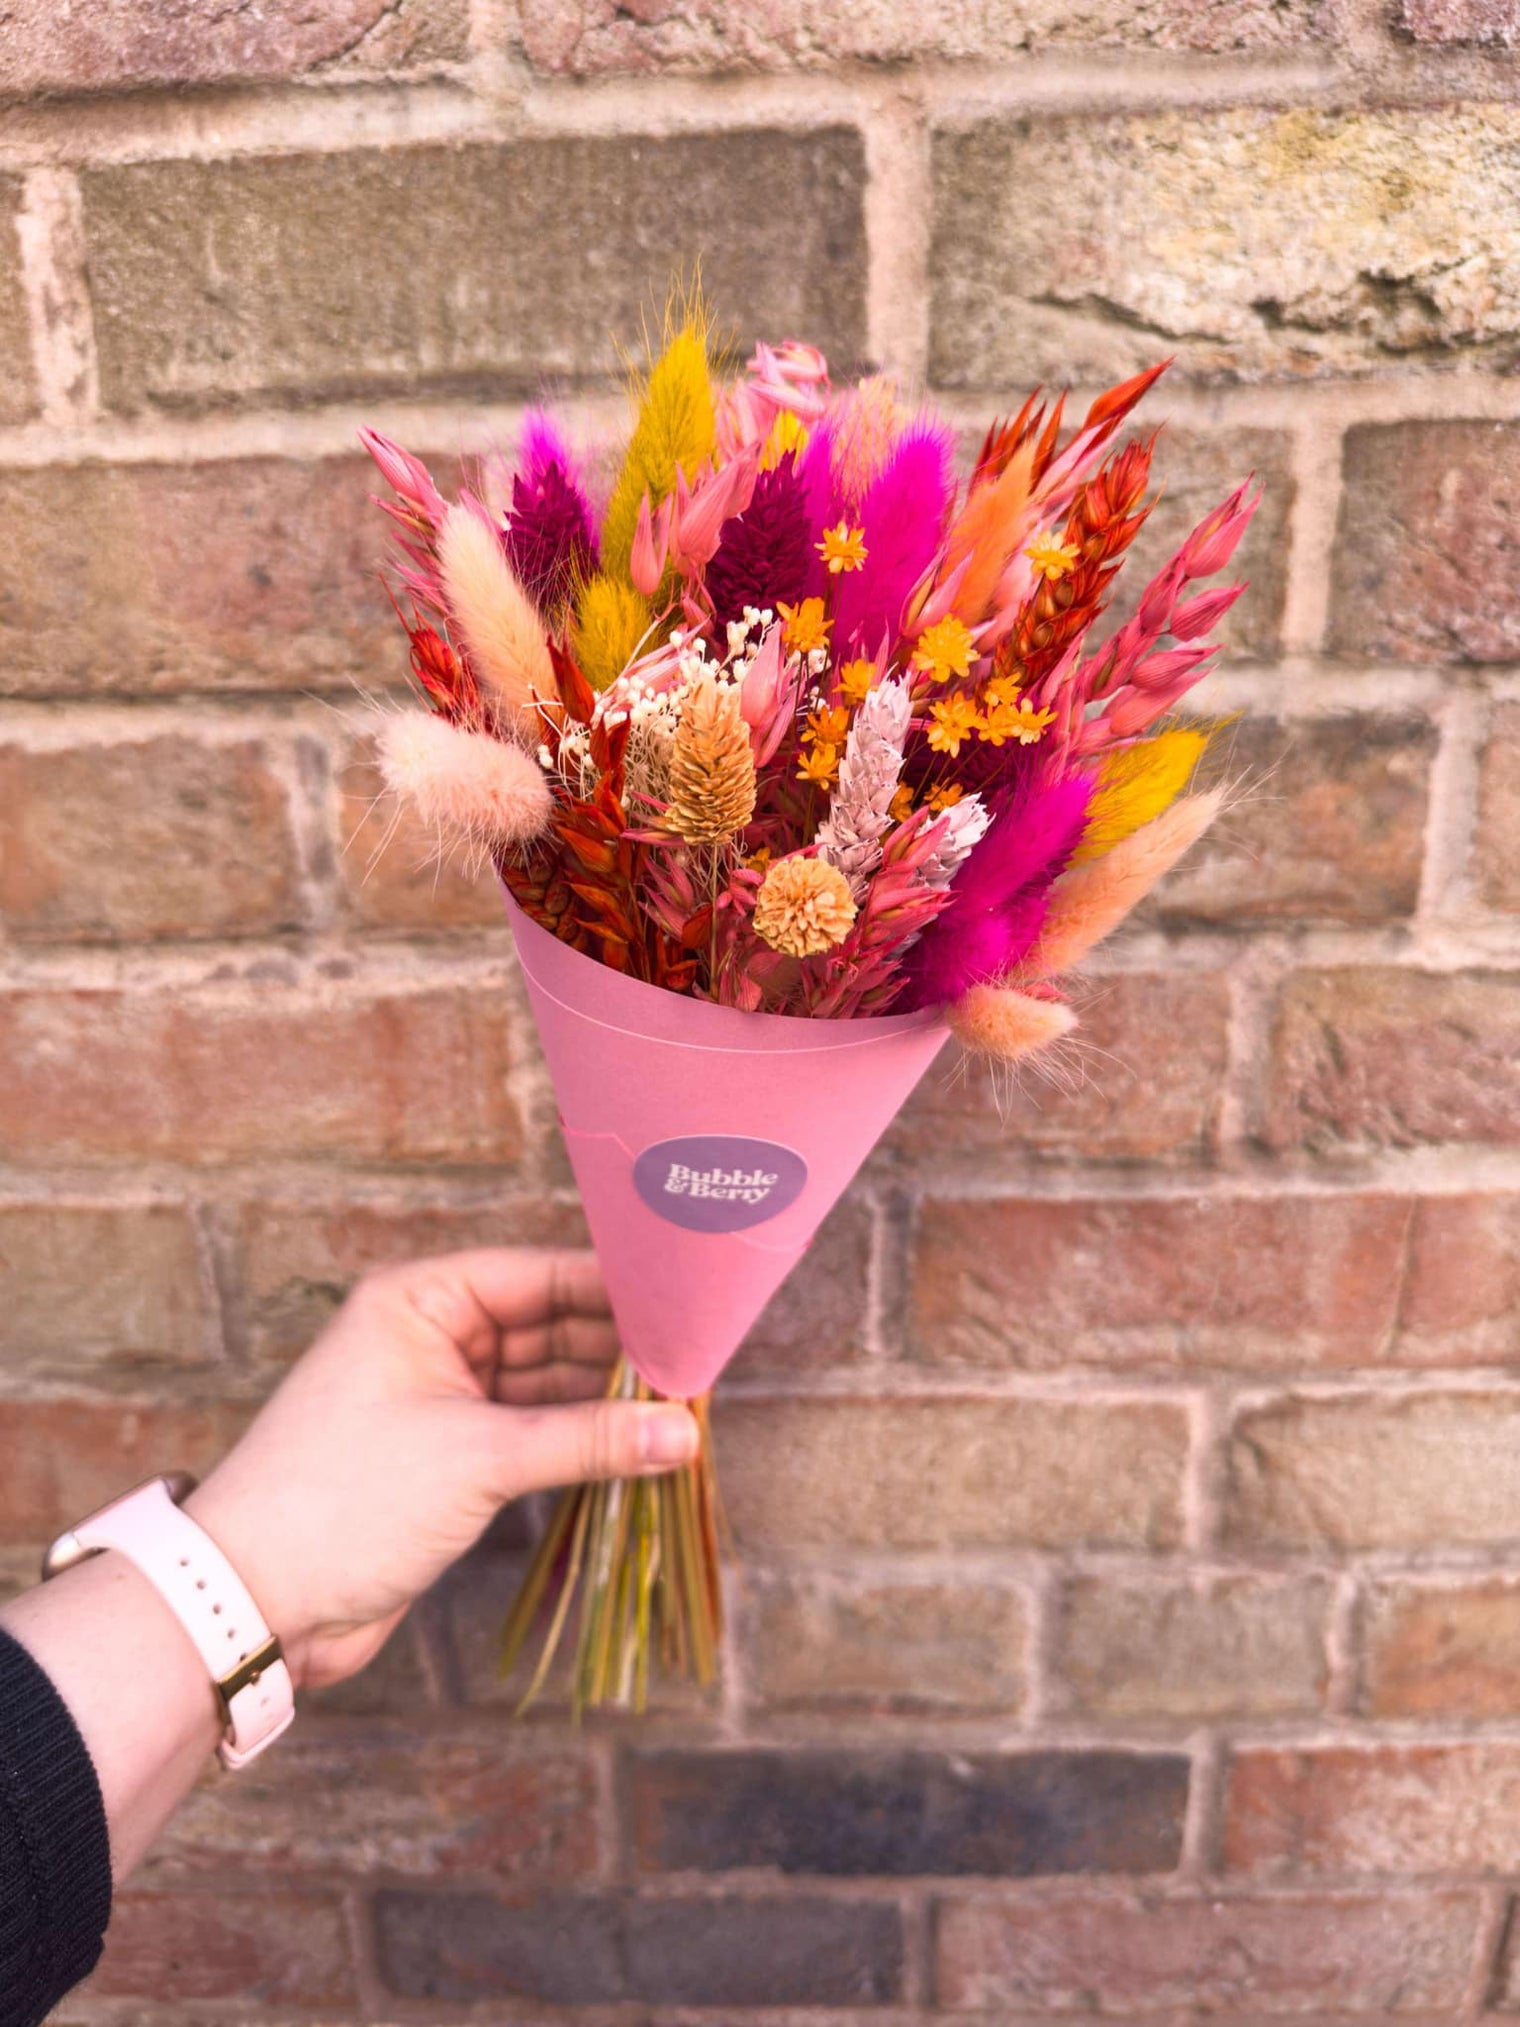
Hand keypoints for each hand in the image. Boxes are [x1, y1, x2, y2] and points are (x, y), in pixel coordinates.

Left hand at [185, 1249, 697, 1690]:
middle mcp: (431, 1337)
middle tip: (699, 1368)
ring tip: (683, 1410)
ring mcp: (441, 1398)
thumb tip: (681, 1432)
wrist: (254, 1604)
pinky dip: (579, 1440)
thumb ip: (587, 1439)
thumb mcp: (478, 1458)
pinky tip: (637, 1447)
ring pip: (545, 1382)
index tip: (690, 1307)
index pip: (539, 1275)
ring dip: (605, 1400)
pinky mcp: (450, 1457)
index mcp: (420, 1299)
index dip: (615, 1291)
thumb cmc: (343, 1502)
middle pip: (549, 1326)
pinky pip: (532, 1432)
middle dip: (619, 1350)